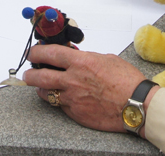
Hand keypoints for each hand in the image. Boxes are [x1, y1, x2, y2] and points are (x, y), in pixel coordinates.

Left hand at [22, 45, 146, 132]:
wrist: (136, 105)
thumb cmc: (127, 81)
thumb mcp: (107, 59)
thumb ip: (88, 58)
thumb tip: (78, 58)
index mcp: (81, 62)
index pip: (50, 54)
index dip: (37, 52)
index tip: (33, 53)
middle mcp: (73, 80)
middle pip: (40, 76)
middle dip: (30, 74)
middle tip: (28, 73)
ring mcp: (72, 98)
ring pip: (46, 93)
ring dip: (41, 89)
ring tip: (41, 86)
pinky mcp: (75, 113)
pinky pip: (60, 106)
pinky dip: (58, 101)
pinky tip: (61, 98)